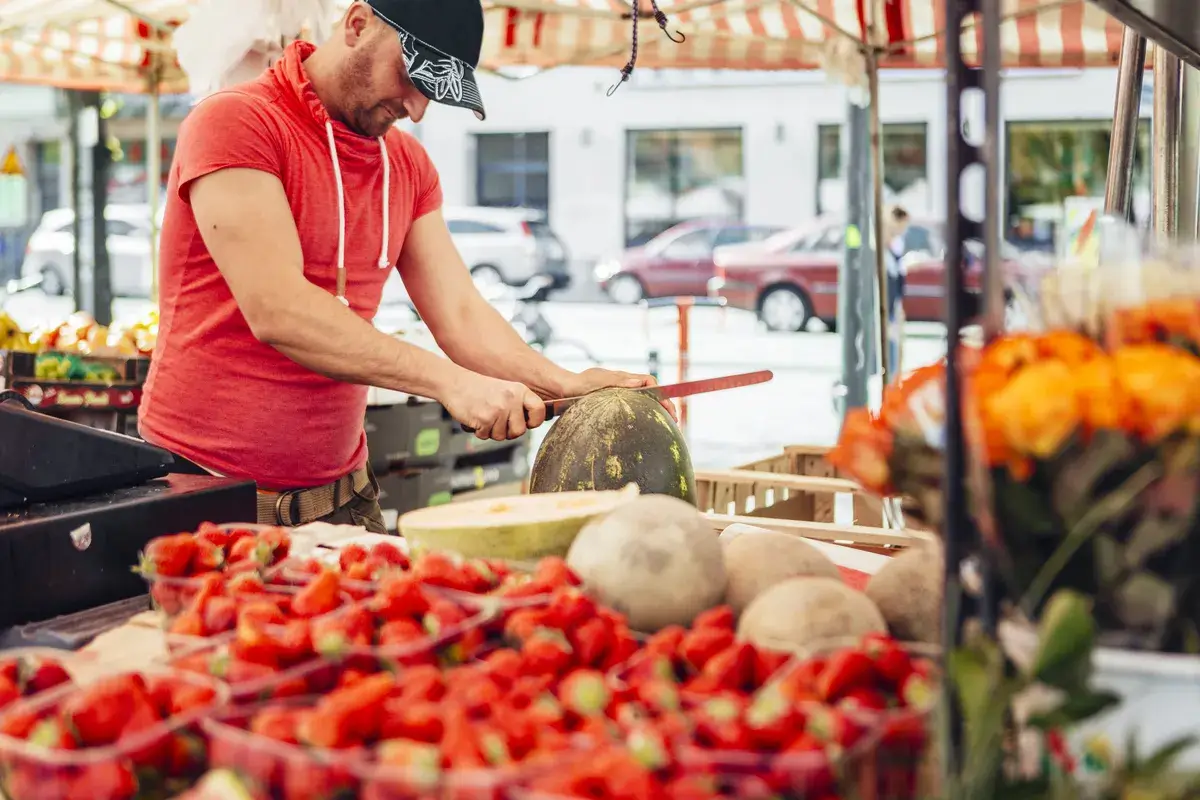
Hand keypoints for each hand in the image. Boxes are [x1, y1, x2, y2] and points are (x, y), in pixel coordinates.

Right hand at [443, 371, 546, 440]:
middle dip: (508, 431)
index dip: (534, 421)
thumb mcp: (506, 390)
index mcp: (520, 390)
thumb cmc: (479, 388)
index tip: (526, 422)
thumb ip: (519, 405)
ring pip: (502, 436)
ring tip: (484, 415)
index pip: (539, 410)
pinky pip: (486, 436)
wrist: (454, 382)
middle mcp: (511, 399)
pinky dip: (479, 431)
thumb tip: (529, 424)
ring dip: (492, 431)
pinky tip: (476, 418)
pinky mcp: (485, 419)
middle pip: (520, 431)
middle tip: (496, 420)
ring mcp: (498, 410)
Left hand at [559, 368, 677, 420]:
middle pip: (651, 394)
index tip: (670, 407)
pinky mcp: (613, 406)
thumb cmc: (578, 385)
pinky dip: (644, 418)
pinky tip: (645, 431)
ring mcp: (620, 396)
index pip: (650, 383)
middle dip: (666, 405)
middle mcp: (625, 386)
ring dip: (657, 412)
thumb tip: (641, 382)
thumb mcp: (597, 381)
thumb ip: (617, 381)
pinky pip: (633, 411)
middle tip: (674, 420)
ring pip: (645, 403)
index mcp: (624, 379)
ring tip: (666, 427)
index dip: (663, 394)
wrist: (563, 391)